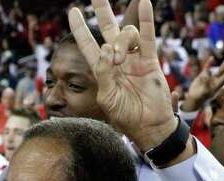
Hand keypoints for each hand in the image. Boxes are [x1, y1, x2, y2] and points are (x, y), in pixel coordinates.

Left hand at [67, 0, 179, 150]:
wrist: (148, 126)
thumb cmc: (125, 116)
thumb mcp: (107, 97)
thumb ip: (103, 73)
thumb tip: (106, 48)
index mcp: (101, 69)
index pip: (88, 44)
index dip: (80, 28)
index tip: (73, 11)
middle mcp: (117, 60)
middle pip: (107, 28)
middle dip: (102, 10)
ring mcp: (133, 58)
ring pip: (125, 35)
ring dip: (120, 41)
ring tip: (120, 58)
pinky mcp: (149, 60)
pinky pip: (147, 36)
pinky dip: (146, 20)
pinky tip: (144, 3)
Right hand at [181, 60, 223, 112]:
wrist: (193, 99)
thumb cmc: (199, 98)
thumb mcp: (203, 93)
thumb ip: (205, 85)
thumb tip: (206, 77)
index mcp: (216, 86)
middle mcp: (214, 81)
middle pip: (222, 72)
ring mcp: (210, 78)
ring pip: (217, 70)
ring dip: (223, 64)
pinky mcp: (203, 75)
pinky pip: (207, 68)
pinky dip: (209, 63)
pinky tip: (212, 58)